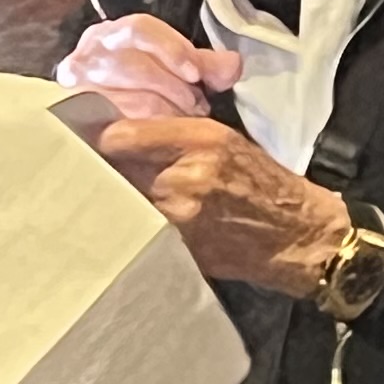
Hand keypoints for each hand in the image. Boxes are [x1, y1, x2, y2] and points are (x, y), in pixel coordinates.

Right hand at [60, 14, 242, 128]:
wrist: (93, 116)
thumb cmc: (142, 88)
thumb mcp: (175, 71)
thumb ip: (203, 66)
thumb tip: (232, 65)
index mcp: (117, 32)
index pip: (141, 29)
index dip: (171, 49)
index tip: (196, 75)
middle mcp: (91, 50)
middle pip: (130, 63)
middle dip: (168, 88)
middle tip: (194, 107)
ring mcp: (75, 82)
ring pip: (115, 94)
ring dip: (153, 110)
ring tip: (177, 121)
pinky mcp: (67, 110)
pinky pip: (100, 120)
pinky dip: (129, 127)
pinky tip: (148, 135)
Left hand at [93, 113, 349, 297]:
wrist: (296, 234)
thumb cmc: (260, 181)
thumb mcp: (223, 139)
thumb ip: (171, 134)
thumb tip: (117, 135)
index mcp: (201, 141)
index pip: (122, 135)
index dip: (99, 137)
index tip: (89, 140)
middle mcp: (185, 178)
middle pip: (112, 171)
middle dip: (99, 169)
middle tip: (87, 168)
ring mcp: (179, 218)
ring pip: (119, 203)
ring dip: (110, 199)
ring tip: (106, 195)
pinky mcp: (176, 248)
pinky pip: (135, 231)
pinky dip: (128, 226)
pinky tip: (129, 223)